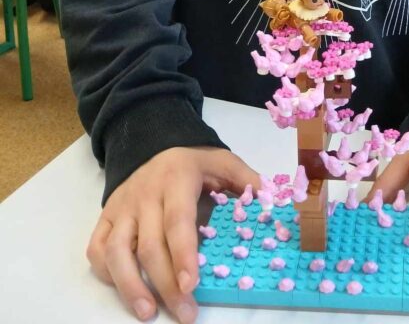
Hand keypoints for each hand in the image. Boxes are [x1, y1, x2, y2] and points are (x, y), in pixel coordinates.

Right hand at [87, 146, 259, 322]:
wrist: (150, 140)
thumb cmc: (192, 161)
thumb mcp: (222, 160)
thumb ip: (247, 180)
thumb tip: (272, 203)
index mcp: (176, 180)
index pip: (178, 221)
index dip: (183, 254)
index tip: (191, 284)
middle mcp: (144, 195)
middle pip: (149, 246)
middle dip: (166, 284)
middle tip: (185, 314)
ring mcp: (121, 208)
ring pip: (116, 252)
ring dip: (130, 286)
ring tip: (148, 313)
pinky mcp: (105, 217)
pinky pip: (98, 249)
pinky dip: (107, 273)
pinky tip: (126, 290)